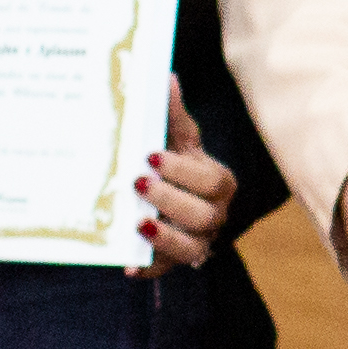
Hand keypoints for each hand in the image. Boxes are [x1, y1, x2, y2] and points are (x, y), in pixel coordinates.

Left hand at [142, 82, 234, 271]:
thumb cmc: (177, 163)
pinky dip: (148, 268)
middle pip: (204, 216)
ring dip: (164, 237)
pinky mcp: (175, 260)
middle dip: (170, 201)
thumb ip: (173, 114)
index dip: (183, 171)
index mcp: (219, 183)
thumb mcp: (178, 140)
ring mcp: (198, 241)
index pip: (212, 181)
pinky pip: (166, 270)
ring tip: (138, 224)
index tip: (150, 156)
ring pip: (192, 248)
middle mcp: (215, 215)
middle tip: (138, 184)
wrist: (174, 195)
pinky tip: (129, 265)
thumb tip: (166, 78)